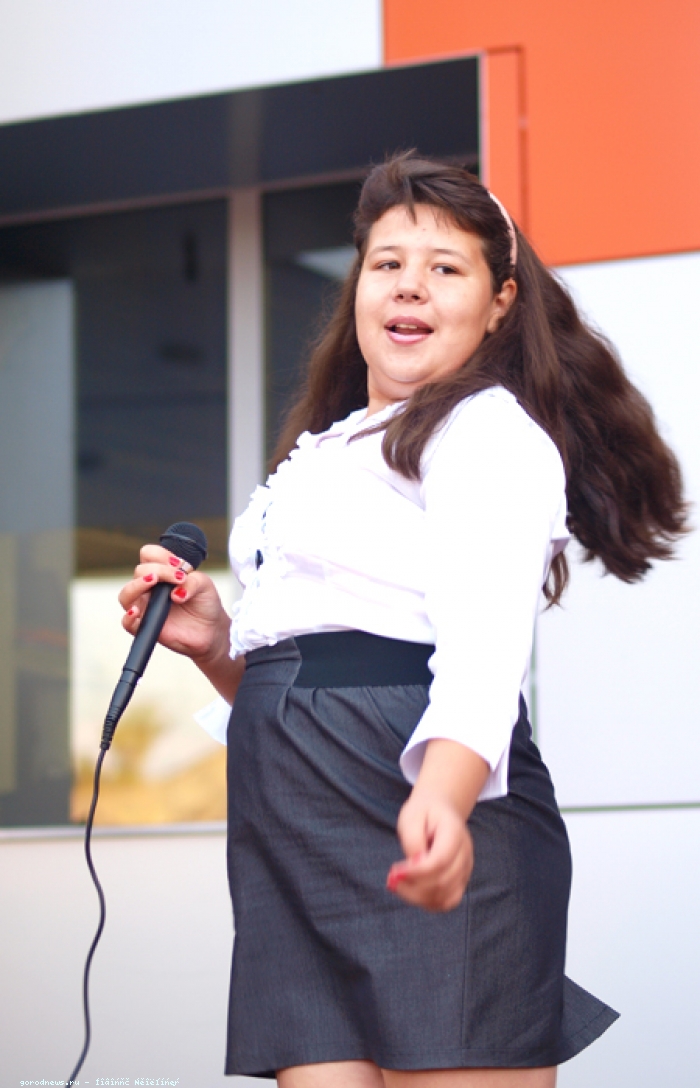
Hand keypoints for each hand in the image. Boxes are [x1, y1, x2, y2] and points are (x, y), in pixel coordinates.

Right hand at [118, 543, 228, 664]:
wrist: (211, 629)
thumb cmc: (205, 603)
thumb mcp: (205, 586)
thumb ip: (192, 582)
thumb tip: (175, 594)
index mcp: (162, 572)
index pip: (149, 554)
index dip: (161, 556)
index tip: (180, 565)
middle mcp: (150, 587)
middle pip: (139, 571)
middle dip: (158, 570)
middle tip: (179, 577)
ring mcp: (145, 606)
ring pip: (126, 594)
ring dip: (137, 586)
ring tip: (152, 582)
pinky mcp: (145, 627)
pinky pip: (127, 623)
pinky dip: (128, 617)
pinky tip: (137, 612)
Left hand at [387, 788, 474, 911]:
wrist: (440, 810)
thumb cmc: (423, 813)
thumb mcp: (411, 816)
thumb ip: (413, 840)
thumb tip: (414, 865)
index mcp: (454, 832)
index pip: (440, 861)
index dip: (416, 872)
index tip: (394, 871)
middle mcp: (465, 854)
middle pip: (443, 882)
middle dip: (413, 886)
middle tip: (391, 879)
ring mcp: (465, 869)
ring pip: (445, 897)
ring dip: (418, 897)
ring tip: (398, 884)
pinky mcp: (460, 881)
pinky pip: (447, 902)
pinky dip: (428, 902)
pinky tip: (411, 891)